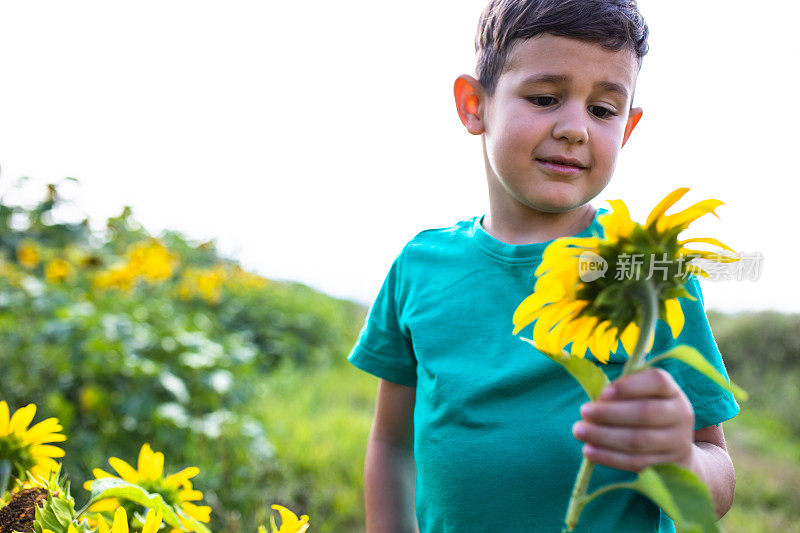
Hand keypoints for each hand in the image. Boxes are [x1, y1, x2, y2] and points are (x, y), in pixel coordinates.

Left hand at [572, 367, 695, 471]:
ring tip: (579, 431)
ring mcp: (676, 441)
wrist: (673, 448)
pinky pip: (635, 461)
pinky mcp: (666, 464)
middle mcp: (680, 414)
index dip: (629, 386)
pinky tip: (589, 451)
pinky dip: (609, 457)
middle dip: (610, 413)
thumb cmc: (646, 411)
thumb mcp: (641, 395)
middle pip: (645, 413)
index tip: (603, 393)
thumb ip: (622, 392)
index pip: (656, 381)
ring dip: (604, 436)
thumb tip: (596, 400)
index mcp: (671, 391)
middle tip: (584, 411)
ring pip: (638, 440)